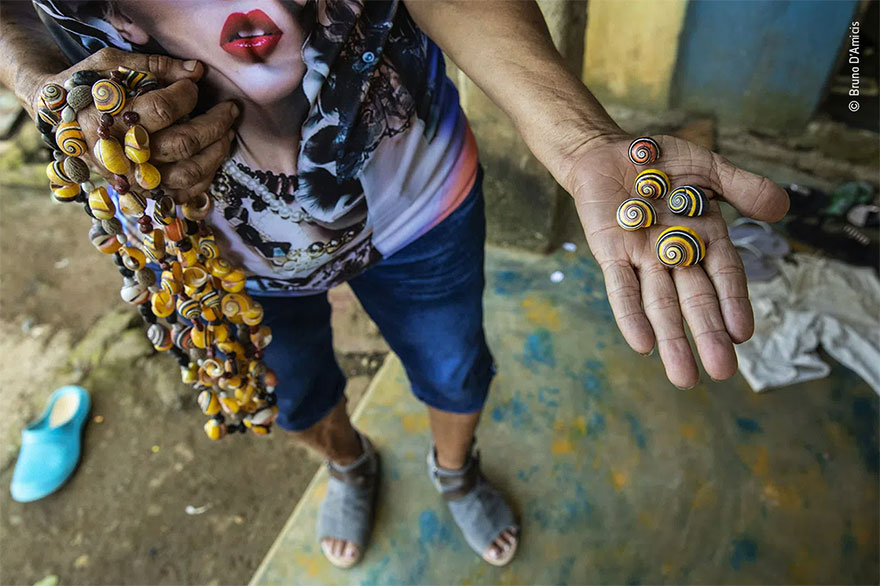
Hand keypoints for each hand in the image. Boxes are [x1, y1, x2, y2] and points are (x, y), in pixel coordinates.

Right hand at [32, 47, 238, 202]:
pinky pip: (184, 193)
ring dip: (217, 152)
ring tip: (228, 132)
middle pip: (182, 143)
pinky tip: (214, 155)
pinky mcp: (144, 193)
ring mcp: (134, 180)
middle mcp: (121, 156)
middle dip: (216, 123)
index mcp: (109, 120)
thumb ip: (154, 66)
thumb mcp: (111, 65)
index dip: (186, 94)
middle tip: (230, 108)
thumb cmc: (89, 87)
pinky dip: (207, 177)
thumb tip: (197, 71)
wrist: (61, 120)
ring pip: (189, 173)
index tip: (194, 83)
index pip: (161, 109)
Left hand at [563, 134, 789, 387]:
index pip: (724, 275)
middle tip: (721, 371)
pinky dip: (629, 315)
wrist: (607, 151)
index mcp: (704, 236)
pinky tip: (642, 345)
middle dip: (706, 335)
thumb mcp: (707, 167)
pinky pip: (620, 288)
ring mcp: (642, 257)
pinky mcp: (610, 253)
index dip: (733, 303)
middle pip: (693, 300)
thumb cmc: (660, 161)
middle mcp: (675, 254)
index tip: (742, 334)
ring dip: (671, 339)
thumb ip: (742, 187)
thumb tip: (783, 209)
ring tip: (684, 377)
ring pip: (659, 303)